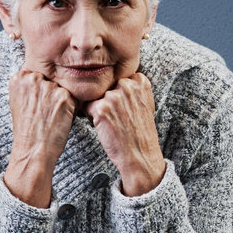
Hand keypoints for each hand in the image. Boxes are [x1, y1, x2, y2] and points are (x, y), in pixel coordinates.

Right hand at [3, 49, 76, 206]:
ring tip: (51, 117)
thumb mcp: (18, 102)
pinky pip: (74, 97)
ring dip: (62, 100)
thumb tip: (42, 76)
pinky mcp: (63, 96)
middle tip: (44, 113)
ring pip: (62, 88)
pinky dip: (71, 108)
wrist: (33, 150)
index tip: (36, 104)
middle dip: (51, 94)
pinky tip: (60, 118)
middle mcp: (32, 79)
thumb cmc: (26, 130)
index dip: (40, 90)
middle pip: (51, 79)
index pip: (37, 74)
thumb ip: (28, 86)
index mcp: (18, 78)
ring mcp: (48, 87)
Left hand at [89, 71, 166, 197]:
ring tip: (109, 122)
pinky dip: (91, 116)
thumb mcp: (144, 105)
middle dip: (106, 99)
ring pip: (96, 96)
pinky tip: (103, 126)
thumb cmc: (141, 133)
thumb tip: (118, 83)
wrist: (140, 154)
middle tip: (114, 115)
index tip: (121, 105)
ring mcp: (114, 96)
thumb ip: (133, 90)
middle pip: (106, 86)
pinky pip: (87, 107)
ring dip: (98, 107)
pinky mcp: (101, 108)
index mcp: (140, 82)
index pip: (119, 78)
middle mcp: (127, 86)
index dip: (117, 92)